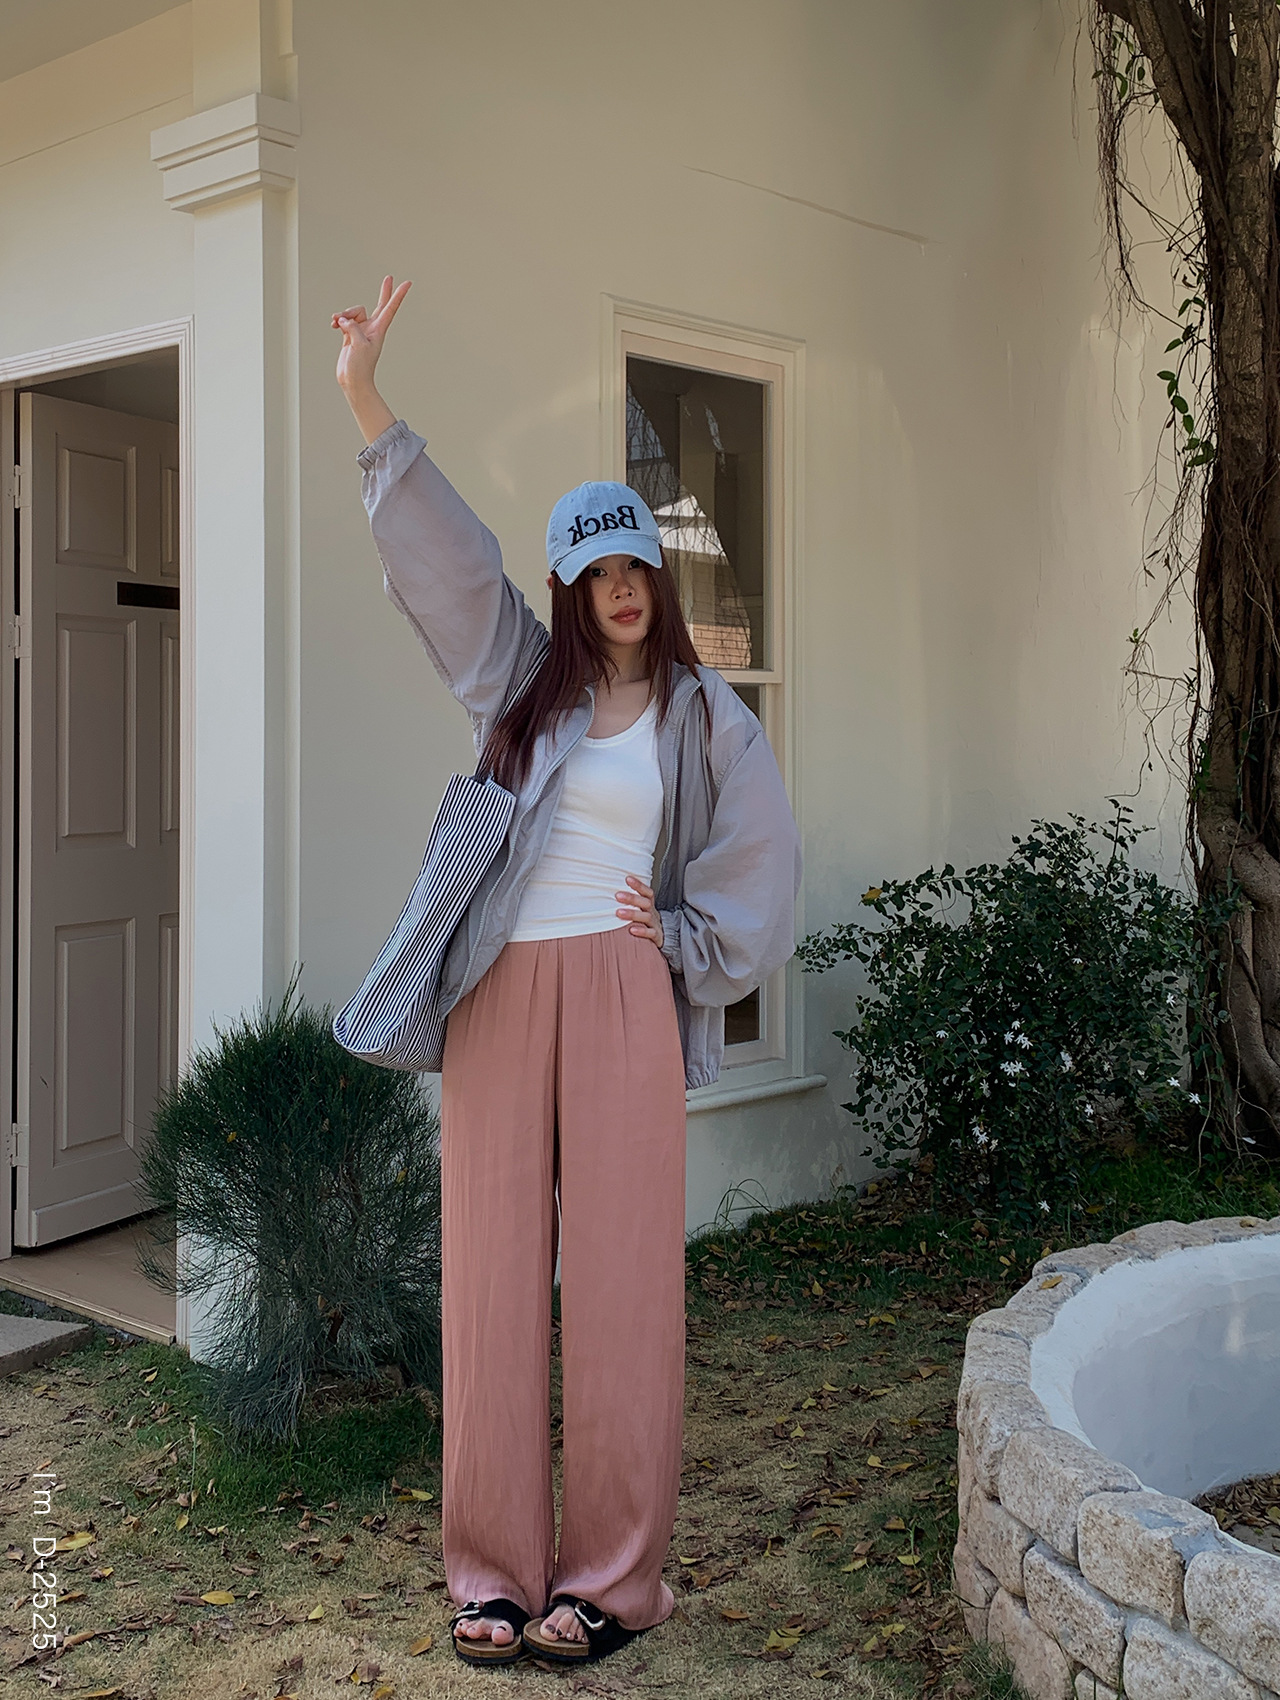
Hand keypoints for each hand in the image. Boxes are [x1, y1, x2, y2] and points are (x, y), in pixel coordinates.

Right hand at [331, 274, 410, 394]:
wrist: (352, 381)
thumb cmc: (360, 368)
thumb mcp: (358, 345)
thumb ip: (353, 328)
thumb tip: (343, 320)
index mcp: (379, 330)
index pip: (390, 308)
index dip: (398, 295)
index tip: (407, 283)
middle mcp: (372, 328)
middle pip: (378, 305)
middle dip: (384, 291)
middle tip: (389, 278)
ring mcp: (361, 331)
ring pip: (353, 312)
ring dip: (343, 315)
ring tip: (336, 323)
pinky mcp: (350, 335)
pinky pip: (344, 320)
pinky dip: (338, 320)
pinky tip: (333, 324)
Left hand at [617, 874, 662, 947]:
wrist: (660, 940)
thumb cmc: (644, 923)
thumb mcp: (640, 912)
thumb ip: (628, 904)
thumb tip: (606, 894)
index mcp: (649, 906)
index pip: (647, 892)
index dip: (638, 885)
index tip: (627, 878)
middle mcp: (653, 913)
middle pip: (646, 903)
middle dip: (632, 898)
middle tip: (618, 895)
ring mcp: (655, 925)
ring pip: (647, 917)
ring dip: (633, 914)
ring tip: (619, 913)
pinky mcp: (657, 937)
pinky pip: (651, 933)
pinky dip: (642, 931)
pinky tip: (632, 930)